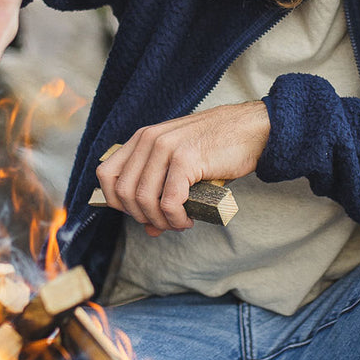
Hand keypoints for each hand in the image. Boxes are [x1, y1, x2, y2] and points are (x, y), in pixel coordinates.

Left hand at [96, 102, 269, 235]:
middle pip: (124, 193)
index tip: (139, 212)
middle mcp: (149, 139)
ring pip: (144, 201)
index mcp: (143, 137)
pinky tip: (187, 220)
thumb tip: (150, 230)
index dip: (116, 201)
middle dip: (142, 217)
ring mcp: (166, 148)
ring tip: (178, 223)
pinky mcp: (185, 160)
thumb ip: (161, 191)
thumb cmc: (219, 147)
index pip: (106, 174)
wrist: (253, 129)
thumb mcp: (182, 164)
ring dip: (160, 222)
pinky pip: (169, 203)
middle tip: (165, 222)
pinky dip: (176, 219)